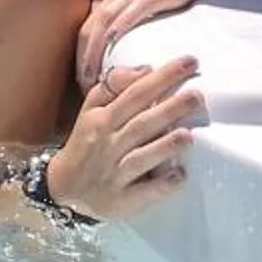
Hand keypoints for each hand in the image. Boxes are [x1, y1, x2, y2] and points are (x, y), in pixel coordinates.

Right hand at [45, 57, 204, 221]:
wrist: (64, 189)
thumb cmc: (86, 145)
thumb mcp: (90, 113)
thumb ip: (112, 89)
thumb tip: (145, 69)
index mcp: (102, 119)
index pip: (135, 94)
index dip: (161, 78)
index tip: (188, 63)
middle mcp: (108, 144)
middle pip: (141, 123)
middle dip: (169, 108)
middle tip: (198, 95)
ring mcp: (115, 173)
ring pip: (142, 157)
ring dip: (165, 146)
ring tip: (189, 134)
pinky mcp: (122, 198)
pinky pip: (144, 191)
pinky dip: (161, 184)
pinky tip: (180, 175)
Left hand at [75, 0, 237, 86]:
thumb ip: (129, 11)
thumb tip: (121, 45)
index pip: (87, 25)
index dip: (80, 54)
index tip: (80, 81)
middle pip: (90, 25)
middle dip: (83, 58)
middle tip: (81, 87)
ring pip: (106, 20)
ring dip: (96, 50)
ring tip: (94, 78)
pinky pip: (134, 9)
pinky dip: (121, 27)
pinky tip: (113, 45)